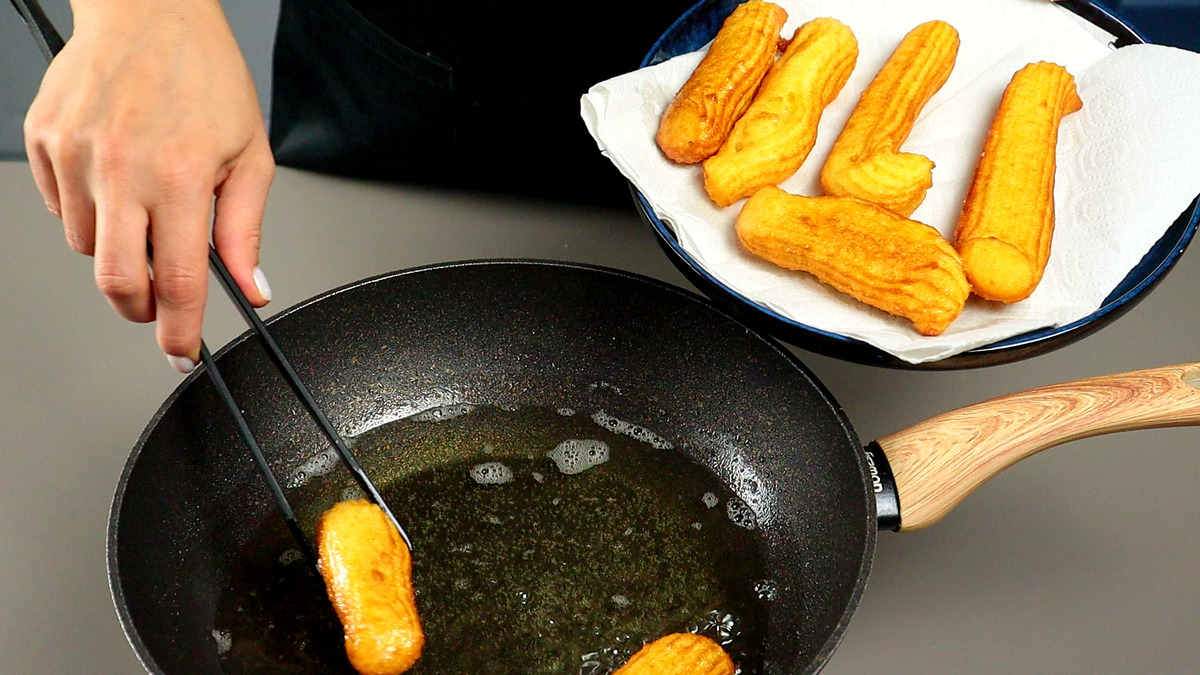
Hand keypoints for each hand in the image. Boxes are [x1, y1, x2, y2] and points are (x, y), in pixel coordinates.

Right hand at [24, 0, 274, 372]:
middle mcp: (120, 169)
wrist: (148, 11)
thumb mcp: (250, 155)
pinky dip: (89, 212)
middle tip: (162, 296)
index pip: (176, 281)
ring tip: (146, 204)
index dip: (178, 331)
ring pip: (86, 248)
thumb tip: (251, 287)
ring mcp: (74, 155)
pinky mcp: (43, 142)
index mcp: (177, 175)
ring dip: (117, 249)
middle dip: (142, 307)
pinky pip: (60, 209)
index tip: (182, 354)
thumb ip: (245, 230)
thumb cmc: (204, 75)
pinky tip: (116, 176)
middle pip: (116, 281)